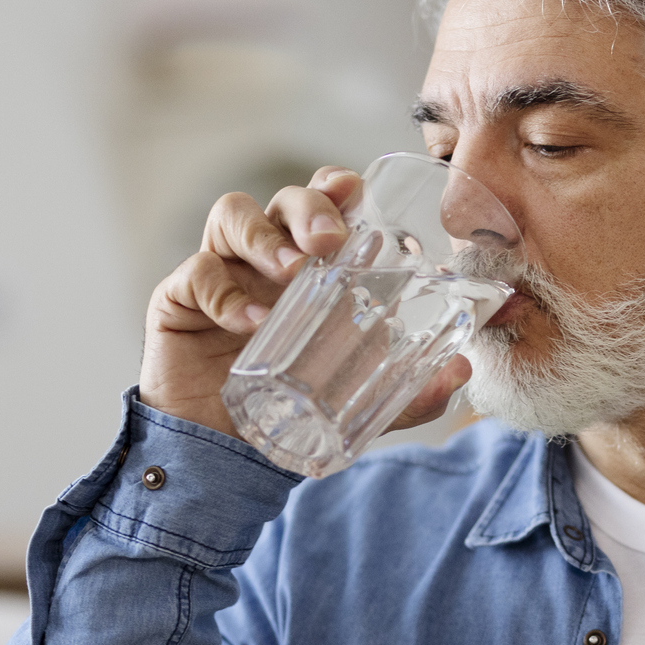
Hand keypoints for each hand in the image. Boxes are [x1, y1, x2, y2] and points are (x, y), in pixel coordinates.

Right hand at [140, 167, 471, 438]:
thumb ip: (412, 392)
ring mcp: (221, 272)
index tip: (356, 194)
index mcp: (309, 266)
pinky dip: (225, 292)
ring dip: (264, 236)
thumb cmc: (293, 410)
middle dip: (309, 207)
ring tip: (290, 272)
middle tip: (331, 240)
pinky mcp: (179, 299)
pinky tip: (250, 322)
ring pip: (234, 215)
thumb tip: (465, 370)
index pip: (323, 205)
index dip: (337, 188)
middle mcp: (265, 258)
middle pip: (283, 199)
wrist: (228, 456)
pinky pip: (197, 274)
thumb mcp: (361, 401)